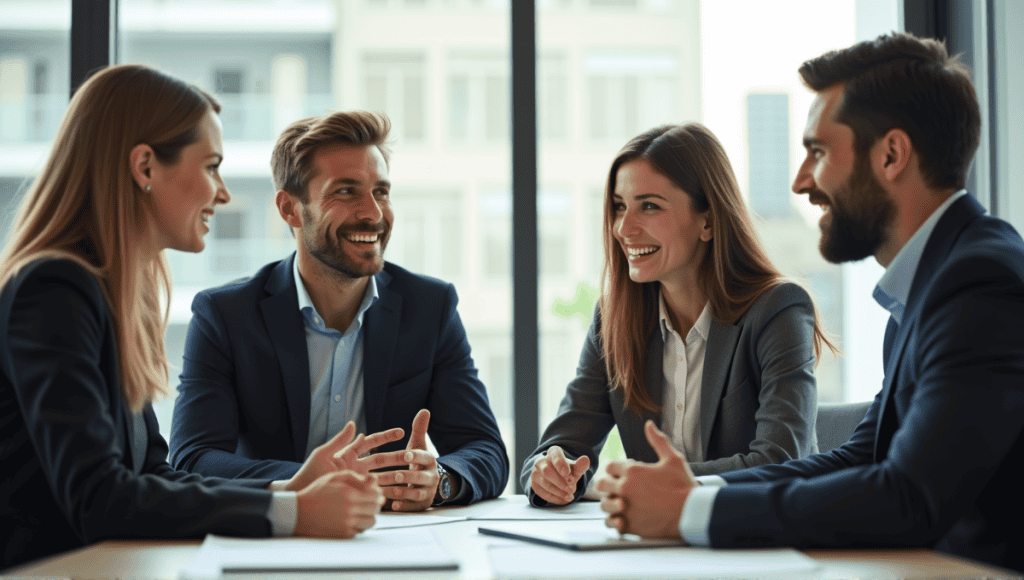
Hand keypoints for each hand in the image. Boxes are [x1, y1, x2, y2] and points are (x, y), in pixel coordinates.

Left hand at [279, 421, 404, 491]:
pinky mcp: (358, 494)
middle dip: (397, 456)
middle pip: (381, 459)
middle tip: (413, 453)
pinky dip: (388, 492)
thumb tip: (354, 424)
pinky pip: (375, 492)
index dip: (386, 436)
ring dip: (396, 474)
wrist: (301, 496)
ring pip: (382, 476)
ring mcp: (358, 481)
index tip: (401, 432)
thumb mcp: (324, 455)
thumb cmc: (309, 474)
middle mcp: (356, 467)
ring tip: (411, 473)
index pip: (371, 442)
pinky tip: (400, 492)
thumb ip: (340, 441)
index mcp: (349, 454)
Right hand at [294, 471, 383, 537]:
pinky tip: (351, 520)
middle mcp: (350, 509)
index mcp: (350, 494)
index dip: (376, 493)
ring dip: (369, 516)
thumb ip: (355, 477)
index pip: (376, 495)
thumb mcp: (334, 477)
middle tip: (367, 502)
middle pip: (376, 509)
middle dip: (374, 504)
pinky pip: (360, 531)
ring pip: (371, 522)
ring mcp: (347, 523)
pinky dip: (359, 526)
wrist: (299, 512)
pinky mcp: (343, 534)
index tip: (372, 493)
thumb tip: (373, 480)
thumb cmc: (316, 493)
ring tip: (361, 512)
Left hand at [375, 409, 439, 511]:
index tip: (406, 455)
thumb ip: (420, 429)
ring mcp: (428, 492)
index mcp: (429, 460)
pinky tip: (394, 506)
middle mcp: (431, 477)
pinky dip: (404, 506)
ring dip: (404, 493)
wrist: (428, 483)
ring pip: (417, 494)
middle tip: (396, 475)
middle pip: (421, 477)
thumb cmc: (418, 461)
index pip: (424, 457)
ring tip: (390, 491)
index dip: (416, 456)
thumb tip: (424, 410)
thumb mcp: (419, 445)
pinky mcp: (422, 505)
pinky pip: (413, 507)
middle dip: (408, 476)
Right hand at [529, 445, 590, 504]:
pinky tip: (564, 499)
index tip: (567, 473)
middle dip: (560, 482)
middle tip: (571, 489)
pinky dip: (555, 498)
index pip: (554, 454)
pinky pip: (543, 493)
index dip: (560, 463)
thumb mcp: (574, 468)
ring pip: (545, 483)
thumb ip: (580, 466)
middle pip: (547, 471)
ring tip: (570, 496)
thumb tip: (586, 460)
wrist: (556, 477)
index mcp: (553, 453)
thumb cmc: (566, 471)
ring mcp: (536, 473)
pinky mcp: (535, 485)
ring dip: (558, 491)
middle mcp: (541, 461)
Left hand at [594, 420, 694, 538]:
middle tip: (617, 488)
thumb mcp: (673, 459)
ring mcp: (626, 508)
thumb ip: (657, 441)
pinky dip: (615, 521)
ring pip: (604, 505)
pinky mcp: (630, 525)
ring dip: (610, 503)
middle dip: (607, 485)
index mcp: (633, 471)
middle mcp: (625, 488)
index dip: (616, 470)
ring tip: (621, 504)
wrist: (693, 513)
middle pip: (601, 484)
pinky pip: (612, 523)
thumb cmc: (684, 486)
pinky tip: (624, 518)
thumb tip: (648, 424)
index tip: (624, 474)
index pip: (609, 466)